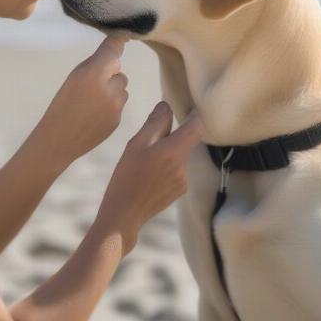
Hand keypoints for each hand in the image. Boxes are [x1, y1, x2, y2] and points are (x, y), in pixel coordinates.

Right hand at [38, 35, 128, 166]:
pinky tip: (94, 114)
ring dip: (112, 91)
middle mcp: (109, 88)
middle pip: (120, 72)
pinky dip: (111, 105)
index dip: (119, 41)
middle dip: (110, 75)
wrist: (58, 139)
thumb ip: (96, 64)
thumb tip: (116, 57)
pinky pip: (120, 104)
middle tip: (90, 86)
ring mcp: (116, 106)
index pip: (113, 50)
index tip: (125, 35)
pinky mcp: (118, 119)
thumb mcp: (74, 77)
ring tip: (91, 102)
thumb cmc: (62, 104)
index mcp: (93, 74)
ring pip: (122, 88)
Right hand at [95, 102, 203, 255]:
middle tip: (149, 138)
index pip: (197, 127)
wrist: (124, 214)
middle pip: (186, 141)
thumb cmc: (126, 176)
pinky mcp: (179, 190)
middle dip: (172, 135)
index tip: (187, 109)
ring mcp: (183, 180)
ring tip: (144, 160)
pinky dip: (166, 166)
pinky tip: (148, 174)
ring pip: (180, 155)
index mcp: (174, 151)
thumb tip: (167, 106)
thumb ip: (154, 123)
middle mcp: (184, 166)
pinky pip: (177, 170)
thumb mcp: (136, 144)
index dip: (194, 115)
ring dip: (168, 152)